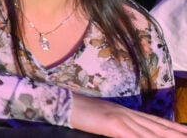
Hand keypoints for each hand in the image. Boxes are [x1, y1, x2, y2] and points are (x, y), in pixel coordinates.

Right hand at [71, 92, 186, 136]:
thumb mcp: (101, 118)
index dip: (172, 126)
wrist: (62, 103)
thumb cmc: (78, 111)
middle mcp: (127, 113)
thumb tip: (127, 131)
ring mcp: (121, 118)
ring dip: (168, 137)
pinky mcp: (114, 124)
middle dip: (176, 133)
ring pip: (151, 132)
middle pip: (157, 127)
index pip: (154, 121)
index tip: (185, 130)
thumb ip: (117, 126)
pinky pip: (135, 137)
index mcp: (125, 111)